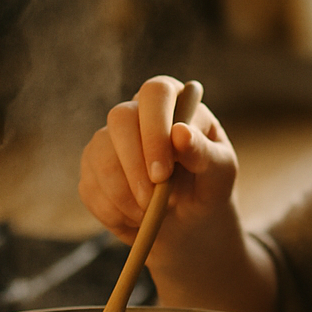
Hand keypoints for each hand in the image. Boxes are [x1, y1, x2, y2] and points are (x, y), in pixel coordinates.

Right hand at [79, 76, 239, 264]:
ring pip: (100, 154)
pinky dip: (114, 211)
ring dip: (124, 194)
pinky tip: (136, 218)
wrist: (190, 218)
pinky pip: (91, 187)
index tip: (163, 174)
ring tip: (151, 213)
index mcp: (173, 100)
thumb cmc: (208, 185)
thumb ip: (204, 152)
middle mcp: (136, 111)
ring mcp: (109, 138)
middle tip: (153, 201)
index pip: (156, 93)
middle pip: (120, 118)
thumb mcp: (220, 172)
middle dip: (135, 165)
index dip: (154, 131)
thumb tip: (180, 133)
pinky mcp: (92, 168)